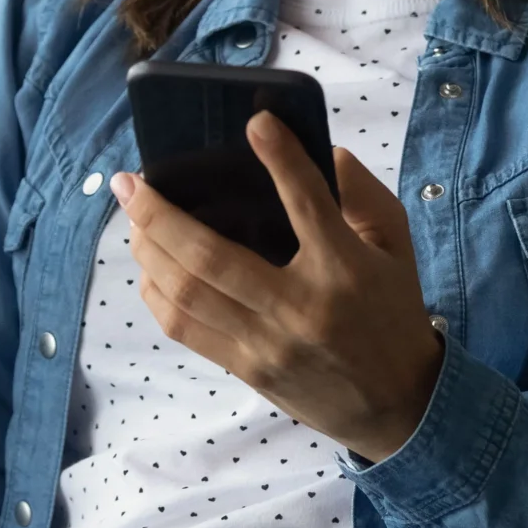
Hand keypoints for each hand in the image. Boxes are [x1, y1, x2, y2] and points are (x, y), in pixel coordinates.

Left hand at [115, 112, 443, 462]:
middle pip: (212, 257)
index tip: (255, 123)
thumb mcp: (397, 246)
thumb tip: (323, 151)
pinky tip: (149, 266)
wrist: (397, 405)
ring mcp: (267, 344)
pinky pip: (187, 330)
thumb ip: (364, 193)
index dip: (281, 159)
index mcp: (344, 268)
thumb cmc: (393, 311)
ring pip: (188, 295)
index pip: (307, 203)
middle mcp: (300, 306)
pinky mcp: (249, 369)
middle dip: (159, 214)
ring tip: (133, 218)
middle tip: (129, 181)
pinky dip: (158, 294)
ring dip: (149, 252)